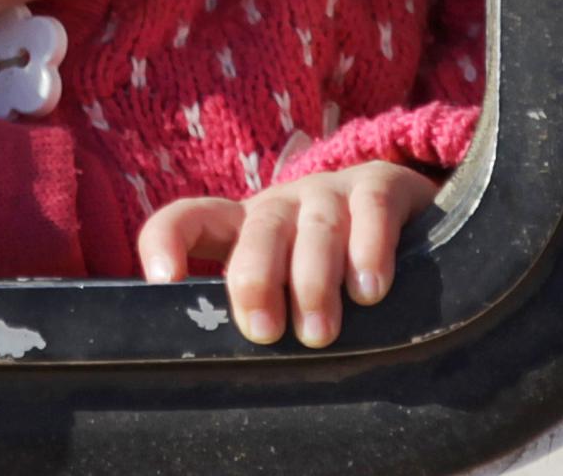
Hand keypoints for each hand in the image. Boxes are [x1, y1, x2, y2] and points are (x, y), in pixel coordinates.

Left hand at [135, 161, 438, 347]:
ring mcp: (330, 193)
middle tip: (263, 334)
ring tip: (319, 334)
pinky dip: (369, 251)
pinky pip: (370, 211)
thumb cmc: (328, 267)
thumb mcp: (286, 286)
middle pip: (258, 230)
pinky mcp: (381, 186)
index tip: (162, 282)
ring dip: (313, 281)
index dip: (167, 240)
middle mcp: (282, 204)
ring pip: (315, 228)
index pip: (190, 218)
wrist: (399, 205)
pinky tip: (370, 291)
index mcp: (244, 225)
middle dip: (256, 281)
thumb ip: (259, 313)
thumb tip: (229, 376)